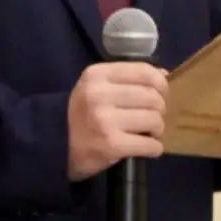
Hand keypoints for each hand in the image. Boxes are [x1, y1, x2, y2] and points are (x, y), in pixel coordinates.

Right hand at [67, 61, 166, 181]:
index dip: (161, 84)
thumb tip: (164, 75)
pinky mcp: (111, 145)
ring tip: (147, 133)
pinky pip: (150, 145)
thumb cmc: (82, 115)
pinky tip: (145, 147)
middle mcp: (98, 94)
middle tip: (151, 118)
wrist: (56, 146)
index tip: (161, 94)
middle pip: (152, 97)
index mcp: (96, 75)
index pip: (144, 72)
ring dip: (157, 130)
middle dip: (159, 110)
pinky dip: (154, 148)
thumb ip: (127, 78)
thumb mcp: (96, 87)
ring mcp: (104, 120)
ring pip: (154, 120)